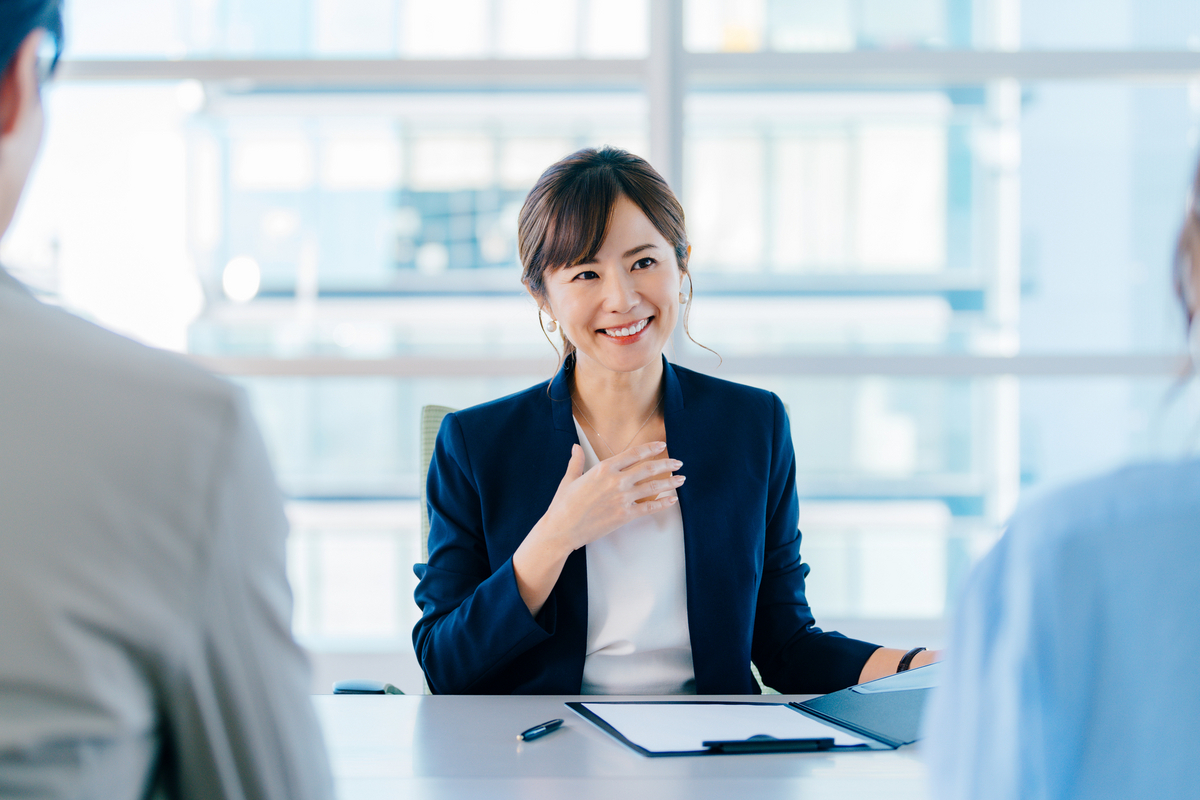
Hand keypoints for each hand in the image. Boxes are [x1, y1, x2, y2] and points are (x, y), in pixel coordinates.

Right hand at [512, 441, 684, 616]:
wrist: (562, 529)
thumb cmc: (563, 504)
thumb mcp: (569, 479)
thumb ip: (576, 461)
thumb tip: (576, 447)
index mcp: (603, 469)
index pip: (633, 454)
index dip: (650, 448)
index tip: (662, 445)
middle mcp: (616, 481)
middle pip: (648, 469)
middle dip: (666, 464)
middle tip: (678, 462)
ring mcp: (622, 499)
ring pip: (653, 487)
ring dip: (670, 482)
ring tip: (682, 479)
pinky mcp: (625, 515)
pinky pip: (649, 507)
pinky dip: (663, 503)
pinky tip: (672, 500)